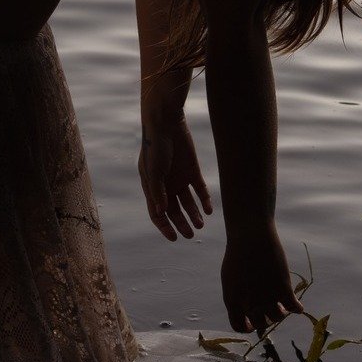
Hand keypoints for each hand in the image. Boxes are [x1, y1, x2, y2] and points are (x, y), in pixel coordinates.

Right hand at [138, 113, 212, 241]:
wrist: (167, 123)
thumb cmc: (155, 147)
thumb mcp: (153, 171)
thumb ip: (158, 191)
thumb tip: (162, 212)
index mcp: (152, 187)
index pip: (157, 212)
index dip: (164, 226)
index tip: (174, 238)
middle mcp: (166, 185)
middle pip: (174, 210)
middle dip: (182, 223)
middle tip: (191, 233)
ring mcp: (179, 178)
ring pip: (188, 202)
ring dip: (194, 214)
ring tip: (201, 224)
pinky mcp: (192, 170)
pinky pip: (199, 189)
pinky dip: (204, 200)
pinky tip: (208, 210)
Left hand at [220, 221, 304, 333]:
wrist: (251, 235)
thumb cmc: (238, 255)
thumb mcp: (230, 278)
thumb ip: (236, 298)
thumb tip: (247, 316)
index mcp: (232, 301)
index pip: (239, 326)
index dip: (247, 326)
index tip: (252, 322)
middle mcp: (250, 303)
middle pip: (261, 324)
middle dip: (264, 319)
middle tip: (268, 308)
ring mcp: (267, 297)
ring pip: (278, 317)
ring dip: (280, 312)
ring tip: (280, 303)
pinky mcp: (283, 288)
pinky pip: (294, 308)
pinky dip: (297, 308)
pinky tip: (296, 304)